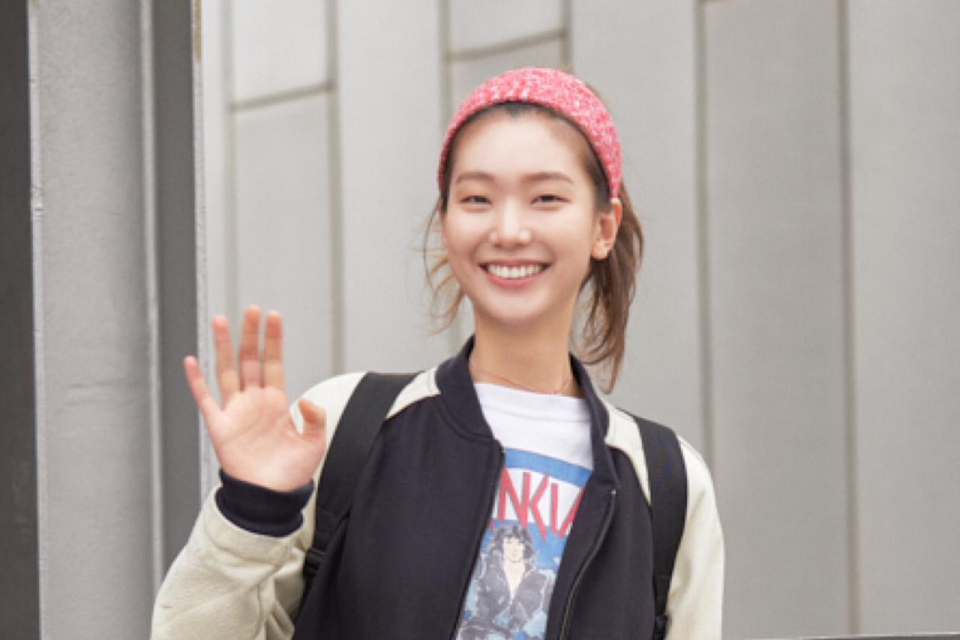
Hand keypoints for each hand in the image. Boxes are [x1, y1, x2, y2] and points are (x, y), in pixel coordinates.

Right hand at [183, 306, 326, 491]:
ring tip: (221, 321)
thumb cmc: (291, 473)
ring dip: (224, 347)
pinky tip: (191, 361)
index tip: (273, 316)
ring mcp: (236, 411)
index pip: (274, 363)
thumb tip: (307, 400)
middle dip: (251, 334)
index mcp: (277, 402)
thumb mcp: (314, 444)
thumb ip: (315, 419)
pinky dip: (196, 381)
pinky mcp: (219, 427)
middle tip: (251, 309)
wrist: (270, 498)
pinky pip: (205, 399)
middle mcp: (255, 402)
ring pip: (227, 371)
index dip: (273, 340)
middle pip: (250, 360)